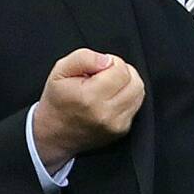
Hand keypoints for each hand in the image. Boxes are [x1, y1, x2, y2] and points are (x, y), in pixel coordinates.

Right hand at [32, 48, 145, 172]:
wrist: (54, 135)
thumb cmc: (57, 101)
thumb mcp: (60, 71)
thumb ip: (84, 58)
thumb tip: (107, 60)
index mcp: (89, 97)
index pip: (121, 70)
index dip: (111, 62)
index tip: (98, 68)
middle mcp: (106, 113)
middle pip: (135, 82)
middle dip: (122, 72)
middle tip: (105, 75)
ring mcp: (116, 124)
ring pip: (139, 93)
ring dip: (127, 84)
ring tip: (109, 86)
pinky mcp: (122, 130)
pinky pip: (135, 106)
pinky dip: (127, 98)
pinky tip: (110, 99)